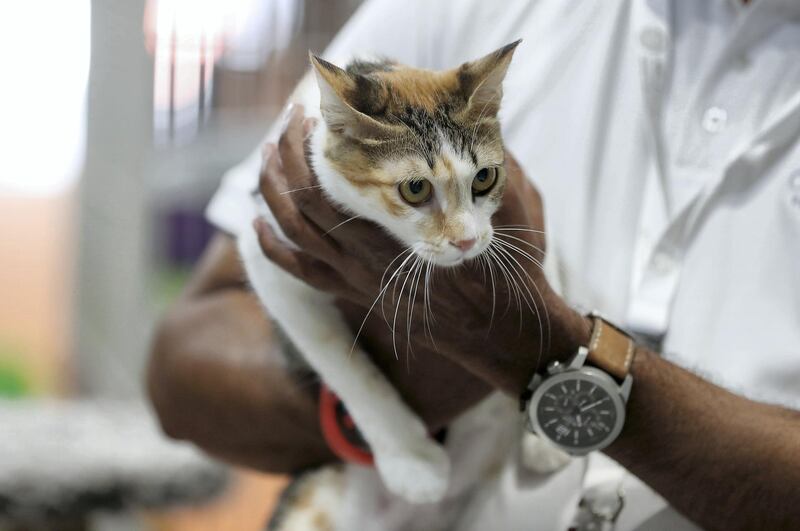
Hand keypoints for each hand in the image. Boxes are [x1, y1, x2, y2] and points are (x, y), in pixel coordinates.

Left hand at [254, 105, 589, 425]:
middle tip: (286, 127)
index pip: (327, 193)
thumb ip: (489, 164)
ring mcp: (358, 283)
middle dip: (284, 162)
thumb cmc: (510, 273)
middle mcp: (366, 264)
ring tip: (267, 161)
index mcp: (396, 238)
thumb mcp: (512, 209)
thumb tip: (473, 121)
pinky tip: (259, 226)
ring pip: (293, 239)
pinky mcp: (358, 295)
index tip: (307, 119)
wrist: (505, 333)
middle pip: (300, 209)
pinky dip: (272, 250)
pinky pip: (302, 275)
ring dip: (272, 196)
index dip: (306, 153)